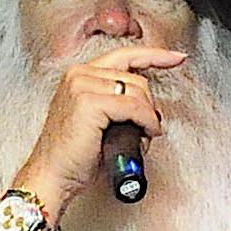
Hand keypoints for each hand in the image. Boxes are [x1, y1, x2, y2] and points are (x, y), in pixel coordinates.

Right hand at [15, 46, 187, 217]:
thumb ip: (119, 106)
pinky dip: (146, 121)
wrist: (53, 175)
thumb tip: (150, 109)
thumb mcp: (100, 122)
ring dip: (148, 116)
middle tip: (146, 129)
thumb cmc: (74, 156)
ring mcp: (82, 85)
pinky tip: (146, 133)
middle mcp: (79, 74)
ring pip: (137, 91)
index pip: (124, 55)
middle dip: (148, 104)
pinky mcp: (89, 102)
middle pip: (135, 77)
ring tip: (143, 136)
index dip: (154, 55)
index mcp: (80, 75)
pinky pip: (134, 107)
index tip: (176, 57)